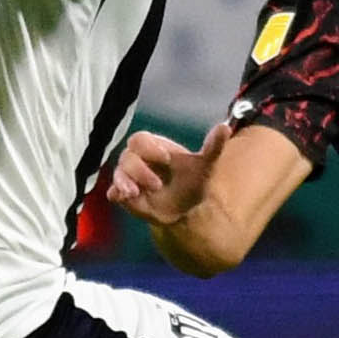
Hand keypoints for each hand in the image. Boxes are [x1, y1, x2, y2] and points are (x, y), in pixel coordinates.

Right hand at [107, 119, 232, 224]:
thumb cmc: (193, 182)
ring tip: (135, 193)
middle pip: (126, 156)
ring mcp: (129, 178)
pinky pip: (113, 192)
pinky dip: (117, 194)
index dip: (149, 148)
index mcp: (153, 148)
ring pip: (118, 174)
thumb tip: (225, 127)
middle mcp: (137, 160)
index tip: (165, 158)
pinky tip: (125, 197)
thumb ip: (213, 147)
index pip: (139, 140)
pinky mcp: (124, 195)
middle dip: (139, 170)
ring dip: (126, 183)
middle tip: (156, 184)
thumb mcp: (205, 166)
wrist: (187, 210)